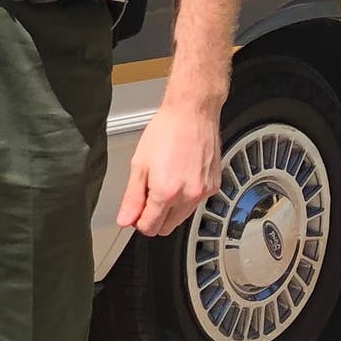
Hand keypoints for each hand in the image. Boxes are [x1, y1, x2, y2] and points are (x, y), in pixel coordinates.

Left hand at [118, 99, 219, 236]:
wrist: (192, 113)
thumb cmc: (166, 131)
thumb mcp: (139, 164)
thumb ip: (132, 197)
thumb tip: (125, 219)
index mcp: (167, 192)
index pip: (150, 228)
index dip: (138, 222)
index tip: (135, 212)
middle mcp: (188, 196)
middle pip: (167, 227)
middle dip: (154, 218)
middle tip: (147, 195)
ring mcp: (204, 192)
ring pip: (182, 217)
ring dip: (170, 208)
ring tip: (164, 181)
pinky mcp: (214, 185)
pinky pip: (197, 203)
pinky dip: (186, 197)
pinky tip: (179, 177)